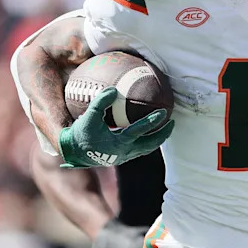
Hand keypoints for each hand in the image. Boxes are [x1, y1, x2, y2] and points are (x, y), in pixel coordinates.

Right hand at [59, 87, 173, 167]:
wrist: (74, 153)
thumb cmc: (82, 133)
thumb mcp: (89, 116)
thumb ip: (101, 102)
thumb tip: (114, 89)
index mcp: (119, 142)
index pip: (140, 131)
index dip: (152, 121)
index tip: (163, 112)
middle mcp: (125, 152)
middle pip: (150, 144)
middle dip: (163, 134)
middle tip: (172, 122)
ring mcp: (124, 156)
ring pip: (146, 149)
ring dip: (157, 139)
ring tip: (165, 128)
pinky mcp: (122, 157)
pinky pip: (139, 149)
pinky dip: (147, 141)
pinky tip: (149, 132)